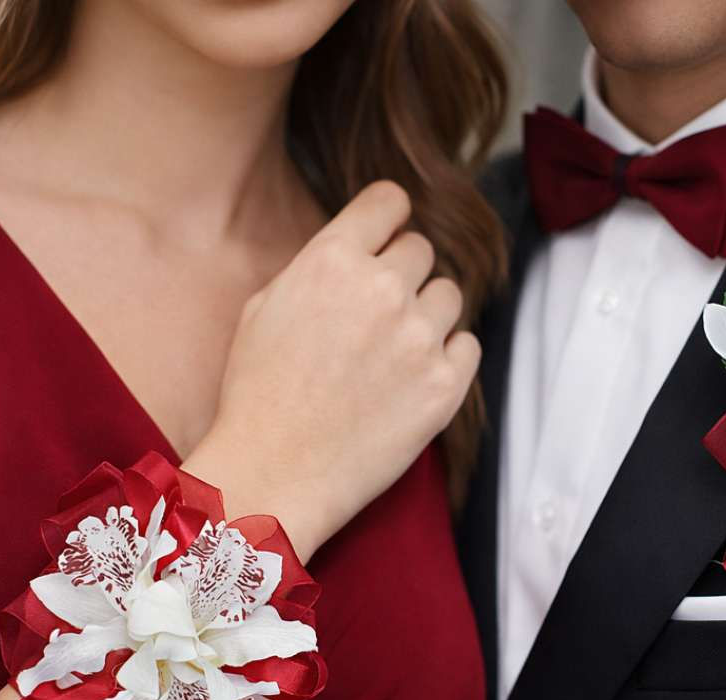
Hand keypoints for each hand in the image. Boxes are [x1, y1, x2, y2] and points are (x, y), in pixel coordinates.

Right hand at [186, 181, 479, 561]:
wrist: (275, 473)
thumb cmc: (257, 396)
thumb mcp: (263, 309)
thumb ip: (317, 268)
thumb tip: (359, 250)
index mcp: (332, 259)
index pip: (389, 200)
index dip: (389, 217)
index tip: (388, 235)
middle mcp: (383, 289)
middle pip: (422, 250)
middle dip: (403, 274)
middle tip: (380, 313)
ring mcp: (420, 338)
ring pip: (450, 295)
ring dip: (428, 315)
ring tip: (394, 351)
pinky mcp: (446, 386)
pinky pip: (468, 345)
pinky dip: (449, 356)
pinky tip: (414, 378)